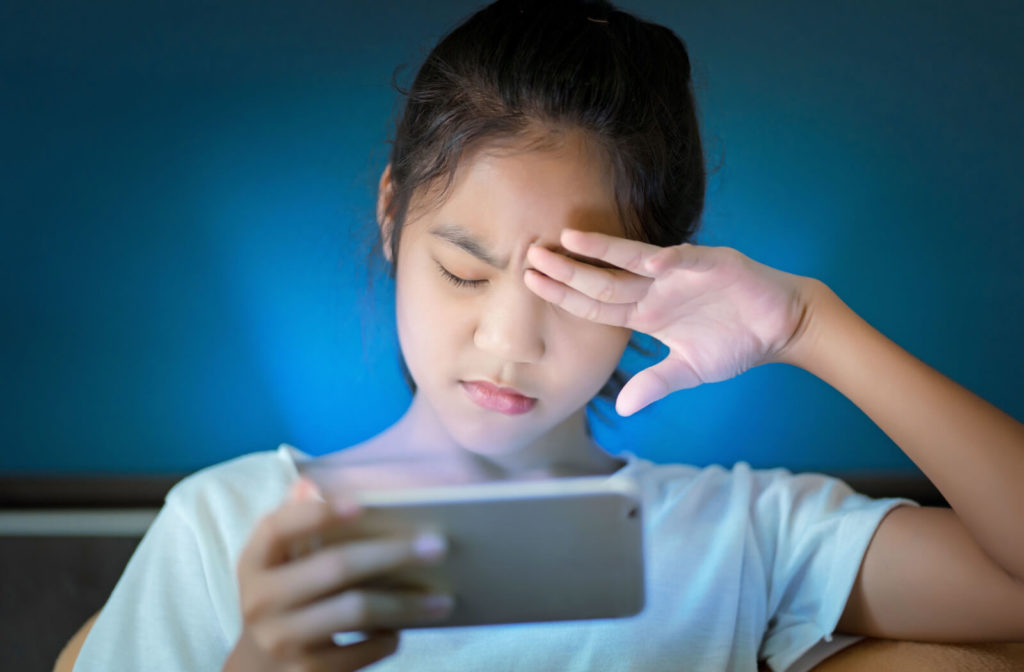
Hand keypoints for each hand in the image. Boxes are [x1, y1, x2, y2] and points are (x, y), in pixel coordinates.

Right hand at [225, 478, 452, 671]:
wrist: (259, 668)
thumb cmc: (284, 596)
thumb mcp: (280, 561)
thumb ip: (297, 520)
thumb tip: (313, 483)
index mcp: (254, 561)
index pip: (280, 528)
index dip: (318, 514)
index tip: (361, 504)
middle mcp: (260, 600)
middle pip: (335, 567)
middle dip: (392, 554)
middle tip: (437, 547)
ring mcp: (282, 640)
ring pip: (356, 611)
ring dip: (405, 603)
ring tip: (442, 599)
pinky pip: (362, 651)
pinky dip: (389, 637)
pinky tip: (404, 628)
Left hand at [524, 230, 816, 416]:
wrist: (780, 325)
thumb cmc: (735, 342)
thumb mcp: (690, 370)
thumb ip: (656, 383)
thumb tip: (624, 407)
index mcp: (646, 313)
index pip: (595, 304)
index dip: (564, 295)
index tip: (531, 284)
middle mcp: (655, 289)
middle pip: (602, 280)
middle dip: (567, 270)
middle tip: (530, 255)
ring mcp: (680, 274)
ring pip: (632, 261)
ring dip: (600, 251)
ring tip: (569, 239)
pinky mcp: (711, 264)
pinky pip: (683, 260)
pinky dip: (664, 259)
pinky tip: (645, 257)